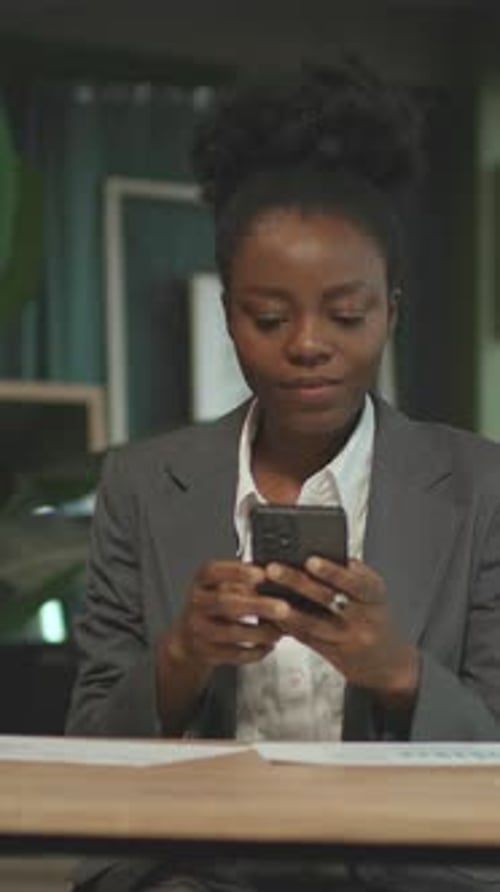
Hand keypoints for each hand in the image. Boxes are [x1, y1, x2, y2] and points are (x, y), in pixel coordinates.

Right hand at [166, 560, 288, 674]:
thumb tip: (274, 579)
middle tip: (283, 608)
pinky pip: (234, 654)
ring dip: (260, 633)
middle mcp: (197, 603)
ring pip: (231, 632)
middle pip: (225, 602)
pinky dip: (254, 651)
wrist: (188, 640)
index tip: (262, 574)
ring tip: (279, 631)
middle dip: (257, 606)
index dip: (237, 571)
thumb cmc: (212, 607)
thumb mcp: (220, 587)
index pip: (213, 571)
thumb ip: (242, 581)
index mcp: (201, 582)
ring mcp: (199, 629)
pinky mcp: (206, 652)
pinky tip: (267, 646)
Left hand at [265, 557, 418, 705]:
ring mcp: (347, 638)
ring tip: (265, 594)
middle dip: (298, 582)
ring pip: (312, 623)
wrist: (390, 665)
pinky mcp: (332, 654)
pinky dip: (287, 625)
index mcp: (375, 596)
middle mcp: (363, 618)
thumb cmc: (377, 619)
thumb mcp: (374, 594)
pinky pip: (306, 638)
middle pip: (328, 599)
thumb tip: (317, 553)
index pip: (355, 582)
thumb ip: (352, 576)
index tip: (311, 560)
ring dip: (286, 607)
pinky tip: (271, 614)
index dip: (333, 572)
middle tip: (274, 569)